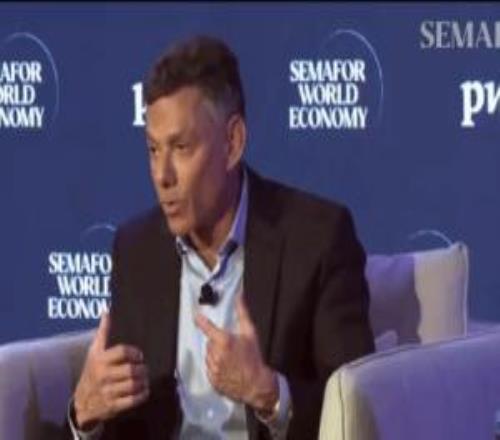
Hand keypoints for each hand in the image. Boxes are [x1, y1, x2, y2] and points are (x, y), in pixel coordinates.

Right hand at [73, 312, 149, 429]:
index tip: (139, 355)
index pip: (122, 352)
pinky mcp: (113, 406)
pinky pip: (133, 400)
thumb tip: (107, 312)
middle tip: (144, 368)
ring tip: (144, 378)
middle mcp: (103, 376)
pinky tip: (143, 390)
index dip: (135, 353)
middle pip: (131, 370)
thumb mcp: (94, 352)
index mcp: (100, 360)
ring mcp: (108, 392)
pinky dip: (142, 395)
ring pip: (134, 385)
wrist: (81, 403)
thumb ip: (102, 332)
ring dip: (143, 381)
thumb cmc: (91, 372)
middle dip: (142, 369)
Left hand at [194, 294, 278, 412]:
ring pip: (208, 355)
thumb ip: (242, 313)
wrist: (256, 384)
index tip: (196, 316)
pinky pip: (209, 368)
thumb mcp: (250, 333)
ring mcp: (213, 368)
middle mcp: (216, 355)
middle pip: (209, 342)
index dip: (201, 321)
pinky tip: (227, 367)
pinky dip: (215, 366)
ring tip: (230, 358)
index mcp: (224, 342)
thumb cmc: (254, 358)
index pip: (207, 327)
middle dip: (217, 341)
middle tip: (230, 346)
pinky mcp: (212, 379)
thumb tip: (239, 298)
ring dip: (215, 354)